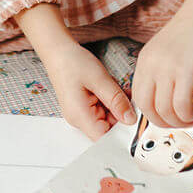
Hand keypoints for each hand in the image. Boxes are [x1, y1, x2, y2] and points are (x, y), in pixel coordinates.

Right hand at [14, 2, 135, 139]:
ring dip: (117, 106)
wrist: (58, 52)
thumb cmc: (72, 62)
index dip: (122, 134)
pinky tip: (110, 89)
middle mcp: (79, 119)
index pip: (104, 139)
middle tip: (125, 96)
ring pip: (109, 120)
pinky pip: (104, 111)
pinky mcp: (84, 109)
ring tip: (114, 88)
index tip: (134, 120)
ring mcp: (81, 115)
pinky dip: (112, 102)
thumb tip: (130, 120)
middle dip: (122, 115)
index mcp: (79, 116)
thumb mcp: (99, 79)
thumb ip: (116, 101)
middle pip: (109, 129)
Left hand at [131, 0, 192, 127]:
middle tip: (177, 124)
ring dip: (178, 122)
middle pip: (147, 107)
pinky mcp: (187, 71)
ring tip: (190, 119)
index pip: (138, 96)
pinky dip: (188, 115)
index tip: (164, 119)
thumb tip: (170, 97)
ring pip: (164, 110)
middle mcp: (152, 65)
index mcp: (145, 60)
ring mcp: (168, 68)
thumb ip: (165, 71)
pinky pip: (181, 105)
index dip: (151, 113)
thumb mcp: (169, 51)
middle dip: (162, 123)